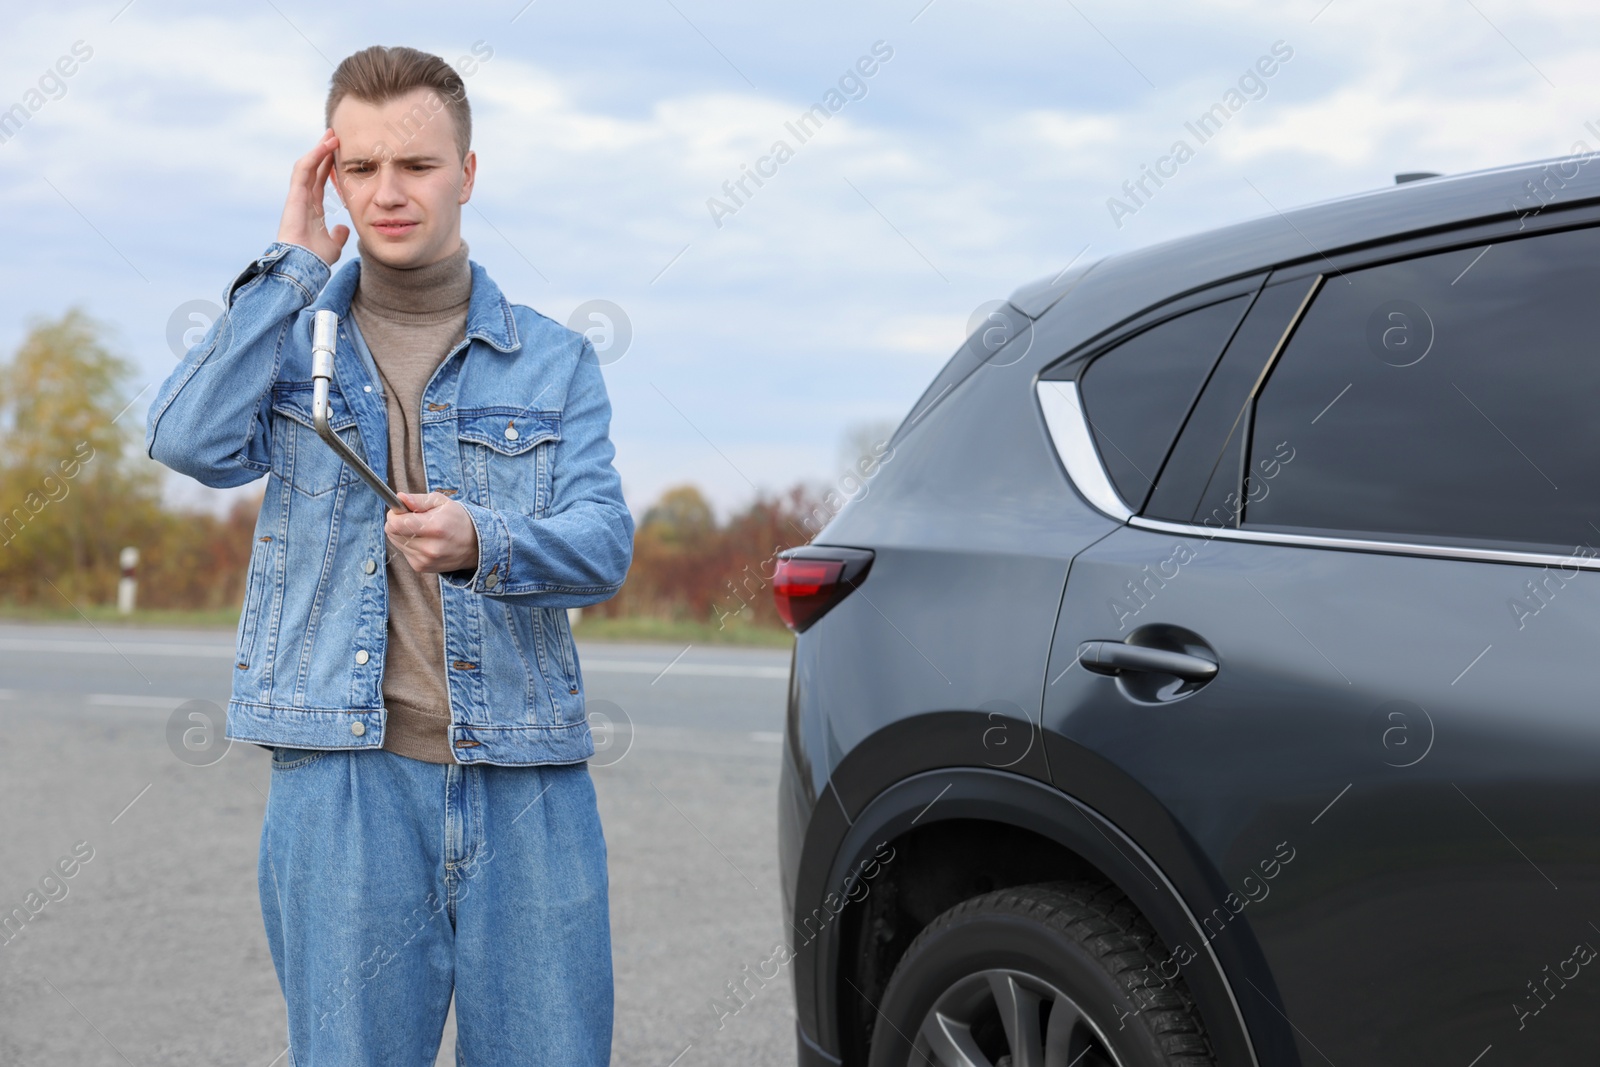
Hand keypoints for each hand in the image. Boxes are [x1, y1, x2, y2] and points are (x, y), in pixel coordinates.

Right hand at [276, 129, 349, 266]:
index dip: (329, 166)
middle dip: (323, 151)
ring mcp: (298, 196)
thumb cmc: (315, 258)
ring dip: (319, 149)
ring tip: (332, 136)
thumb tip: (344, 229)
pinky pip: (303, 170)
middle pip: (313, 169)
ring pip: (308, 165)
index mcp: (312, 208)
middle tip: (335, 135)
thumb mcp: (333, 245)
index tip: (339, 153)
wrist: (304, 265)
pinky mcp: (294, 195)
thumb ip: (338, 236)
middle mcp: (304, 199)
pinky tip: (324, 146)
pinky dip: (314, 156)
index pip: (321, 181)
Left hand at [384, 492, 479, 573]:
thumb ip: (419, 500)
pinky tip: (424, 541)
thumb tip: (399, 498)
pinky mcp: (421, 567)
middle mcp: (429, 547)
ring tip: (421, 531)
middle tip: (412, 519)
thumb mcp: (442, 502)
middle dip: (397, 523)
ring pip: (396, 543)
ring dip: (403, 534)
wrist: (475, 545)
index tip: (401, 510)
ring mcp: (424, 560)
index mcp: (434, 527)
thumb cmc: (458, 520)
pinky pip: (403, 552)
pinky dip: (409, 545)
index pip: (396, 523)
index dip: (394, 514)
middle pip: (392, 533)